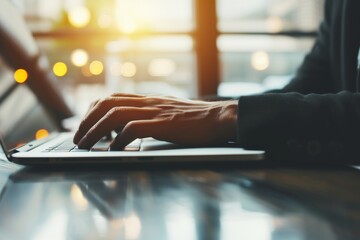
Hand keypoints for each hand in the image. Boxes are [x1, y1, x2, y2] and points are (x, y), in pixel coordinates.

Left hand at [73, 93, 237, 149]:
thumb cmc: (198, 119)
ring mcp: (155, 112)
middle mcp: (148, 102)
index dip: (93, 109)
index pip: (113, 97)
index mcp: (149, 99)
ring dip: (95, 130)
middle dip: (87, 120)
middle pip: (107, 103)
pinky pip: (133, 129)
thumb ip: (153, 116)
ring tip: (86, 145)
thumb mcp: (170, 112)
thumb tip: (134, 128)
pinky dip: (119, 140)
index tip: (84, 124)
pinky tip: (114, 150)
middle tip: (78, 138)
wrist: (220, 118)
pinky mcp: (164, 124)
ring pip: (114, 114)